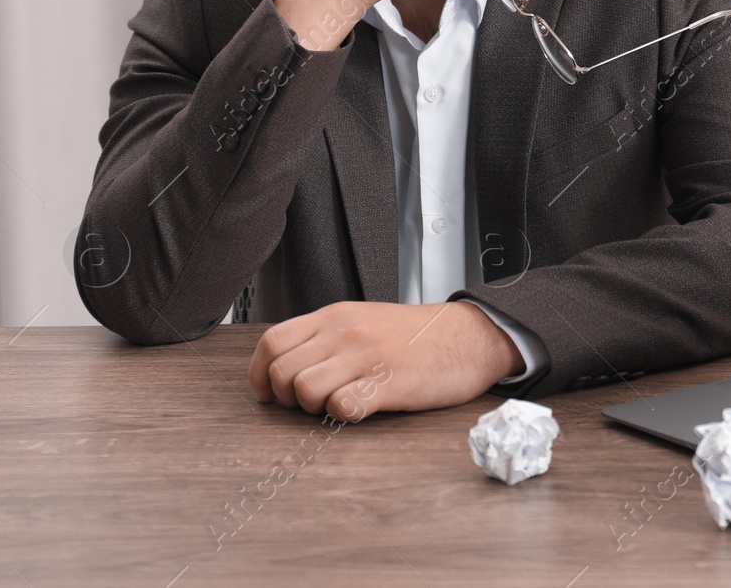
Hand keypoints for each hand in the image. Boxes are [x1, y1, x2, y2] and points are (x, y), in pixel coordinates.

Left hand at [248, 301, 524, 420]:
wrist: (470, 336)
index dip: (260, 375)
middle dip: (286, 399)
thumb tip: (286, 366)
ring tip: (337, 405)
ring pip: (304, 390)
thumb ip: (326, 336)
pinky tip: (362, 409)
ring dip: (313, 408)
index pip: (272, 342)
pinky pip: (342, 407)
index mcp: (335, 316)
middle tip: (309, 404)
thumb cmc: (417, 336)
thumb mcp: (365, 320)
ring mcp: (366, 357)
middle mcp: (345, 333)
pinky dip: (344, 415)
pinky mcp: (388, 383)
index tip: (269, 394)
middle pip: (282, 372)